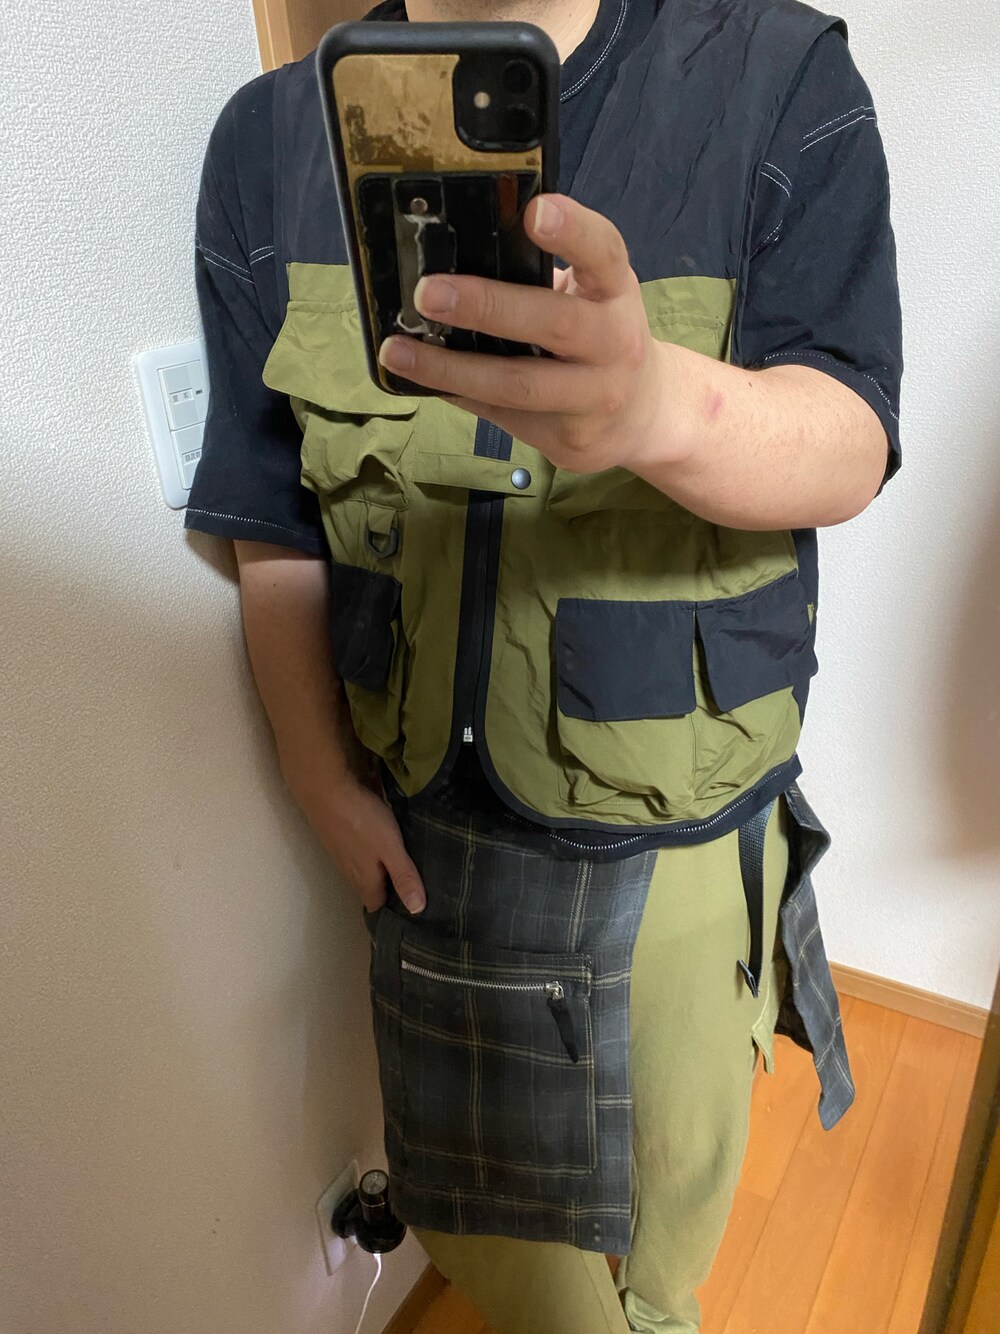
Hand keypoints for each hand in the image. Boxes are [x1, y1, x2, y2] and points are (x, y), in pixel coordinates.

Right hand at [301, 773, 426, 915]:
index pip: (377, 906)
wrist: (325, 789)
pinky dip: (370, 852)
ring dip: (380, 871)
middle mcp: (350, 870)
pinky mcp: (338, 836)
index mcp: (365, 879)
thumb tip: (417, 910)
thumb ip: (403, 876)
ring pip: (363, 869)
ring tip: (404, 865)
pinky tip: (382, 841)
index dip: (392, 912)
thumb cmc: (362, 820)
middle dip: (389, 891)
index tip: (413, 912)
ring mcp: (341, 853)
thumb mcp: (390, 847)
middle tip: (415, 887)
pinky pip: (357, 852)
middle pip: (371, 888)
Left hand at [377, 194, 674, 474]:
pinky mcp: (570, 437)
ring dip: (452, 368)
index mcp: (615, 291)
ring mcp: (596, 395)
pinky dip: (457, 395)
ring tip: (399, 351)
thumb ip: (541, 280)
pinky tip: (418, 381)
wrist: (643, 417)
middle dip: (488, 307)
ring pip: (519, 383)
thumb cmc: (598, 340)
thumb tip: (447, 261)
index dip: (573, 229)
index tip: (534, 211)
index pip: (603, 252)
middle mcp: (615, 342)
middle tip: (428, 293)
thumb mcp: (591, 297)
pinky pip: (502, 414)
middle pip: (554, 323)